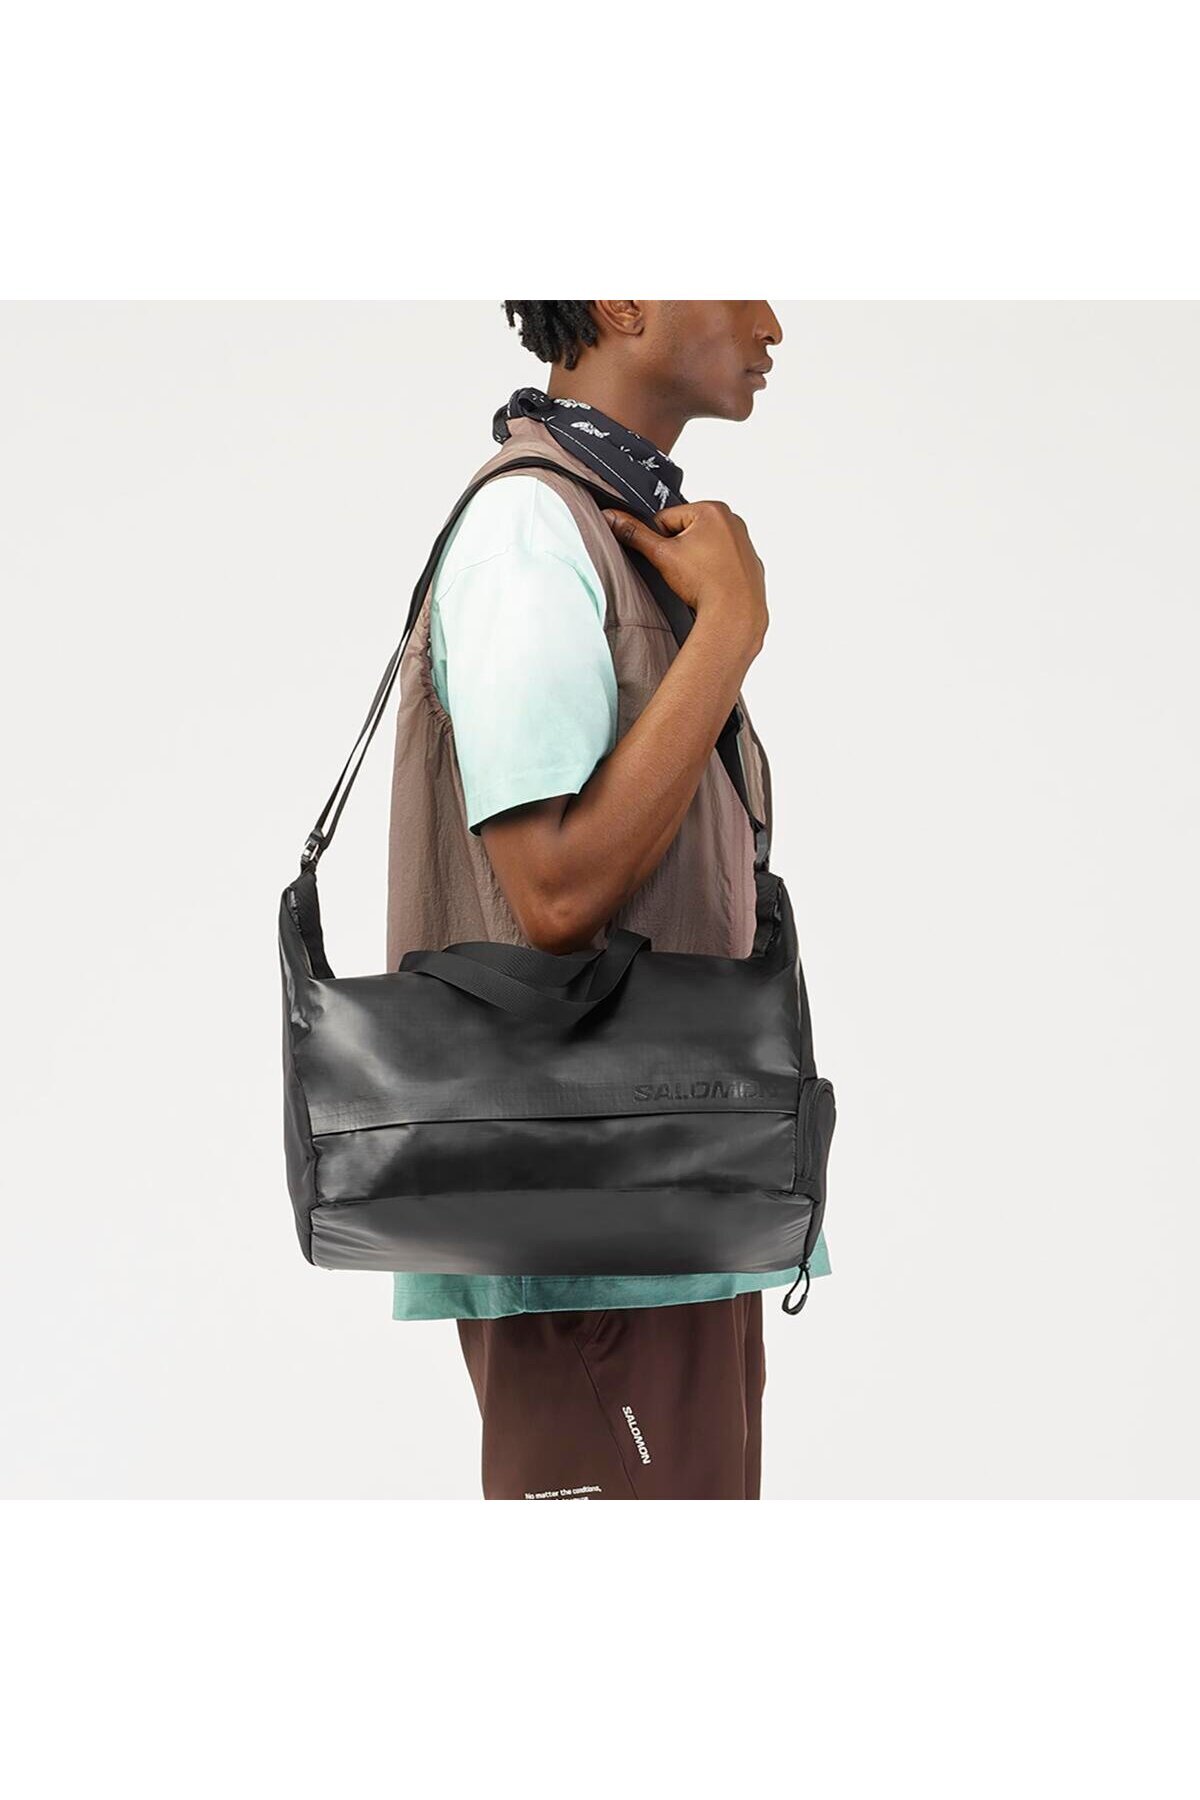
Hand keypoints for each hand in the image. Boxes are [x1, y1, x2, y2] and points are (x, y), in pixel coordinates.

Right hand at [602, 500, 768, 655]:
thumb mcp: (661, 554)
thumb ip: (634, 533)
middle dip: (679, 551)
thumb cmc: (705, 583)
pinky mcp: (750, 562)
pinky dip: (714, 572)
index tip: (667, 559)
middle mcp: (733, 520)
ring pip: (705, 548)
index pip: (667, 518)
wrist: (734, 614)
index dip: (659, 540)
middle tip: (683, 572)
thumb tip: (613, 518)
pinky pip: (722, 563)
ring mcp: (744, 542)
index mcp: (712, 509)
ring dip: (696, 562)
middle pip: (687, 531)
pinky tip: (711, 585)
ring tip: (697, 580)